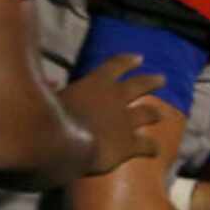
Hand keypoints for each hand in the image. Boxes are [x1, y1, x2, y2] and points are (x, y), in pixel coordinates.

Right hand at [60, 54, 165, 175]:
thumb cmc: (47, 117)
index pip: (115, 66)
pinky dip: (152, 147)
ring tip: (160, 115)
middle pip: (140, 85)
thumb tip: (54, 83)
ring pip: (149, 113)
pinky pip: (148, 145)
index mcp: (96, 83)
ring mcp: (126, 121)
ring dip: (156, 113)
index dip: (127, 61)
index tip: (139, 58)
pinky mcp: (130, 144)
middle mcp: (117, 98)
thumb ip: (53, 89)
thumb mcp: (48, 97)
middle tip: (162, 79)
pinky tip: (155, 151)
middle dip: (152, 81)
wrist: (61, 144)